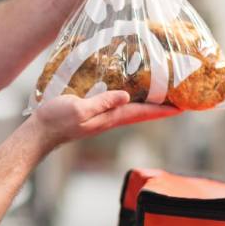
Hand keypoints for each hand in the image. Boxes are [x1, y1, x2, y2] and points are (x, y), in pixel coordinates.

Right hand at [29, 90, 179, 150]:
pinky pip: (120, 105)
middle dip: (163, 107)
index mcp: (111, 118)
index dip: (164, 109)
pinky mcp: (95, 113)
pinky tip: (133, 92)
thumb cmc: (56, 120)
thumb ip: (101, 102)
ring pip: (134, 109)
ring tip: (165, 94)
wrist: (39, 132)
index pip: (144, 113)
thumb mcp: (78, 108)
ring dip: (151, 103)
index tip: (185, 106)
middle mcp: (111, 118)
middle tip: (182, 99)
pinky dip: (133, 99)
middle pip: (144, 112)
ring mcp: (103, 117)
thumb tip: (125, 95)